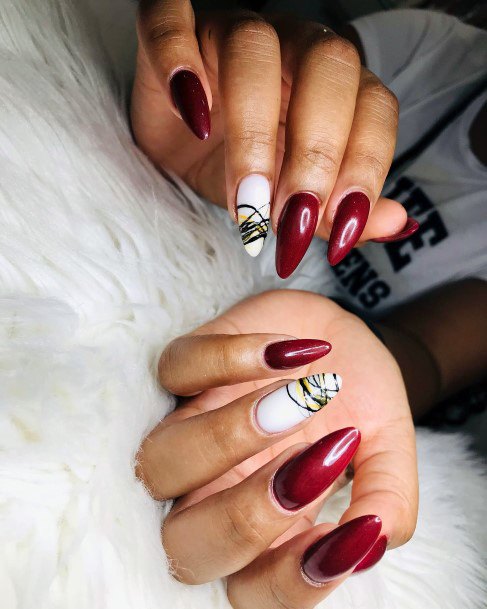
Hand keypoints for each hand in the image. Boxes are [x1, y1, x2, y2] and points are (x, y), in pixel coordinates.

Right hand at [132, 1, 417, 276]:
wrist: (178, 154)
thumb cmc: (243, 171)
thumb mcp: (292, 200)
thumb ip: (338, 209)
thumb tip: (395, 224)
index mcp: (335, 86)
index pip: (373, 106)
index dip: (364, 167)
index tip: (340, 230)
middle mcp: (292, 48)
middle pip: (326, 67)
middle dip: (314, 153)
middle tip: (290, 220)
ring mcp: (231, 33)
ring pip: (253, 47)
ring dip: (251, 131)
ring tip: (245, 201)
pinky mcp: (172, 32)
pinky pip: (172, 19)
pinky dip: (177, 60)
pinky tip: (190, 117)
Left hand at [136, 290, 417, 608]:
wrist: (342, 341)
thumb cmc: (358, 404)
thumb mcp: (388, 447)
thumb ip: (388, 496)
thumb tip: (374, 534)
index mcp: (266, 524)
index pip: (251, 592)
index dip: (291, 578)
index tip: (345, 527)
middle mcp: (214, 486)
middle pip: (183, 542)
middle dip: (246, 517)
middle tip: (315, 463)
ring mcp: (190, 424)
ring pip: (161, 458)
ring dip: (230, 434)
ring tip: (301, 397)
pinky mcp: (186, 365)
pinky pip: (176, 369)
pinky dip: (227, 359)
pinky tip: (288, 350)